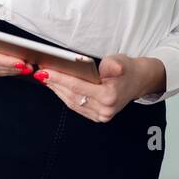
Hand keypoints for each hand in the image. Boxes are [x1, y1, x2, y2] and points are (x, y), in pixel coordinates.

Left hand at [33, 54, 165, 122]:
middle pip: (72, 95)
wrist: (138, 81)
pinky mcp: (97, 117)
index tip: (46, 71)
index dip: (61, 78)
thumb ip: (112, 65)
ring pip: (72, 102)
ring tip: (45, 78)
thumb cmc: (126, 69)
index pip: (78, 86)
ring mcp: (101, 116)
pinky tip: (56, 87)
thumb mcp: (120, 61)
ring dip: (57, 90)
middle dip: (55, 84)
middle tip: (40, 72)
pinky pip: (76, 106)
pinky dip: (64, 96)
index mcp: (109, 96)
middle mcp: (104, 110)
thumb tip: (103, 68)